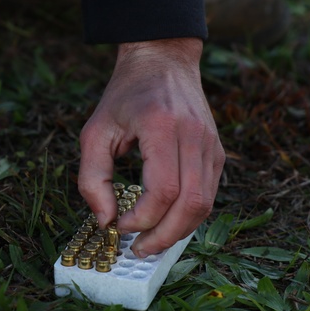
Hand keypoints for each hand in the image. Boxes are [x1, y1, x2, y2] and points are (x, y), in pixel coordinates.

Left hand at [77, 37, 224, 256]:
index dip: (142, 218)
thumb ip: (93, 179)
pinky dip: (188, 216)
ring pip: (205, 204)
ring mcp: (211, 145)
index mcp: (163, 127)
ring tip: (150, 243)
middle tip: (138, 250)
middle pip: (191, 204)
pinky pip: (208, 194)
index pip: (163, 189)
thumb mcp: (94, 132)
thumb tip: (105, 221)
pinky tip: (165, 224)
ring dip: (178, 232)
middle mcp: (194, 136)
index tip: (119, 226)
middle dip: (163, 236)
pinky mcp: (216, 152)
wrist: (162, 60)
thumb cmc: (125, 96)